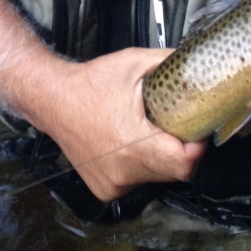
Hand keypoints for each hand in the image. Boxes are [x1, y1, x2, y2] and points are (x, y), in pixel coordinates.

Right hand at [39, 47, 204, 200]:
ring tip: (149, 131)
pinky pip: (136, 181)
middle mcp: (123, 171)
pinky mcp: (104, 189)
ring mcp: (113, 184)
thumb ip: (169, 62)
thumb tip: (196, 61)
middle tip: (175, 124)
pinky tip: (129, 143)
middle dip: (180, 150)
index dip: (197, 147)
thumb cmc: (91, 82)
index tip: (197, 130)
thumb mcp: (134, 62)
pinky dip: (140, 165)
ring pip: (156, 177)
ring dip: (160, 158)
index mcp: (133, 143)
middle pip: (173, 171)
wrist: (52, 100)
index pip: (183, 163)